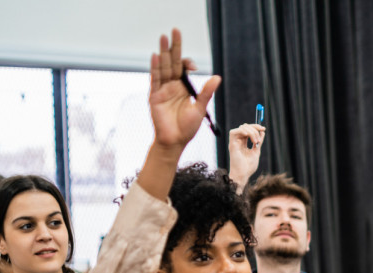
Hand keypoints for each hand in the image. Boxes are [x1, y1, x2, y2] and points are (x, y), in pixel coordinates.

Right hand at [148, 29, 220, 149]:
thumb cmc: (188, 127)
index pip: (183, 68)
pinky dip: (155, 68)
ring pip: (163, 67)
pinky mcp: (154, 96)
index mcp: (183, 87)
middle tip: (175, 30)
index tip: (193, 66)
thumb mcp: (200, 107)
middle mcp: (172, 86)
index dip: (187, 62)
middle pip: (172, 62)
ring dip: (163, 52)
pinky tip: (156, 56)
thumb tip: (217, 77)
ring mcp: (162, 90)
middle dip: (174, 47)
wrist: (175, 141)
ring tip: (163, 37)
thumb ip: (206, 92)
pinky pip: (155, 80)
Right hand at [228, 123, 265, 189]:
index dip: (256, 127)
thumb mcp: (256, 151)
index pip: (248, 130)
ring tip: (256, 142)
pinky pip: (234, 132)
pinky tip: (249, 136)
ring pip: (241, 128)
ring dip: (251, 132)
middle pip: (245, 126)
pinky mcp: (232, 145)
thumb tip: (262, 132)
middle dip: (254, 128)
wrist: (243, 174)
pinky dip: (242, 131)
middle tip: (259, 139)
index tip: (263, 129)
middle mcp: (238, 141)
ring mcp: (235, 142)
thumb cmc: (248, 166)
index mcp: (243, 143)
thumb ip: (259, 142)